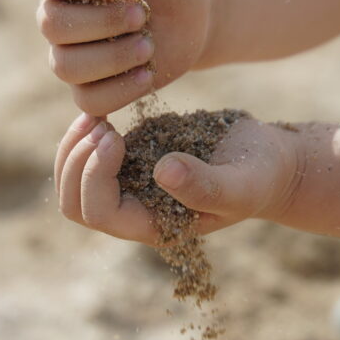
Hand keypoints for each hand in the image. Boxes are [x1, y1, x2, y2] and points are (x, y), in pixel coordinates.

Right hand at [30, 0, 210, 115]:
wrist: (194, 9)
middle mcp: (56, 15)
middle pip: (53, 25)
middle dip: (101, 22)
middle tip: (143, 13)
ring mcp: (71, 55)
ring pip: (66, 67)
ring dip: (110, 58)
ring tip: (149, 45)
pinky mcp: (92, 89)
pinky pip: (89, 102)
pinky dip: (118, 91)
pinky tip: (147, 74)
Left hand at [54, 113, 301, 244]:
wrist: (266, 157)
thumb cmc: (260, 176)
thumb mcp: (242, 184)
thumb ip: (206, 186)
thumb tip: (162, 171)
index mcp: (153, 226)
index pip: (99, 215)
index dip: (94, 176)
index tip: (114, 136)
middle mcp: (134, 210)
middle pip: (74, 204)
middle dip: (75, 163)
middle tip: (100, 126)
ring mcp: (128, 184)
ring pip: (72, 180)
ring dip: (73, 148)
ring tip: (95, 118)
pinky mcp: (129, 158)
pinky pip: (86, 156)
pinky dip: (84, 134)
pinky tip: (100, 113)